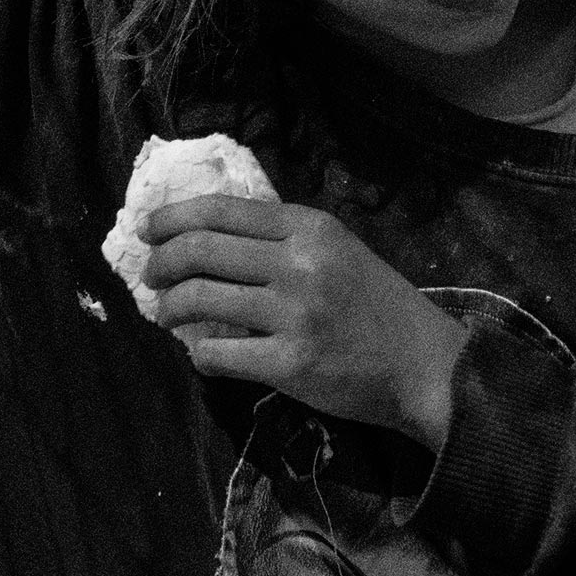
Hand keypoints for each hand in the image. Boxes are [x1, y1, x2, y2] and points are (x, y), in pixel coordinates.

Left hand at [141, 194, 468, 450]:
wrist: (426, 365)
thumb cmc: (379, 306)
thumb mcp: (338, 250)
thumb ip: (284, 239)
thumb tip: (210, 235)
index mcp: (308, 227)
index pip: (221, 210)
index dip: (173, 217)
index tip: (148, 230)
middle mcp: (298, 263)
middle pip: (201, 250)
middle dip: (160, 261)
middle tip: (149, 274)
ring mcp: (293, 314)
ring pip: (200, 299)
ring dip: (169, 307)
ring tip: (165, 314)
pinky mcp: (290, 363)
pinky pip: (218, 354)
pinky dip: (198, 354)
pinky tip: (200, 354)